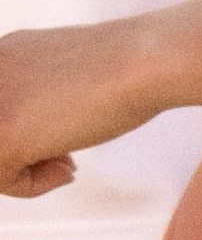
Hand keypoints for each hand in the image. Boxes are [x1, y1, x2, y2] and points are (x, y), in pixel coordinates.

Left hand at [0, 20, 164, 197]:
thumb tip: (29, 127)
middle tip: (61, 158)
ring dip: (29, 171)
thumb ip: (34, 93)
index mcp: (2, 54)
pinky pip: (4, 181)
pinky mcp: (3, 137)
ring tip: (66, 163)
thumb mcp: (61, 73)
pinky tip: (70, 166)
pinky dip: (36, 184)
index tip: (55, 138)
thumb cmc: (125, 64)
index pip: (4, 111)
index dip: (28, 130)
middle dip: (23, 153)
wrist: (148, 59)